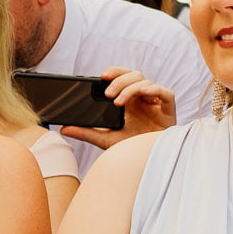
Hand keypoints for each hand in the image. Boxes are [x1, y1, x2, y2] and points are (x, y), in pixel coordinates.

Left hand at [61, 67, 178, 150]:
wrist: (149, 161)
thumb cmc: (131, 147)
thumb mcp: (105, 140)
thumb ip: (86, 133)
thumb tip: (64, 129)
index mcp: (128, 99)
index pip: (121, 77)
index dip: (114, 72)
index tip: (101, 76)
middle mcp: (141, 97)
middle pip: (132, 75)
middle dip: (119, 80)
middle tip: (108, 93)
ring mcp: (155, 102)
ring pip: (144, 81)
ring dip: (130, 88)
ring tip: (118, 101)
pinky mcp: (168, 108)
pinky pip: (165, 92)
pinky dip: (154, 89)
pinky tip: (144, 92)